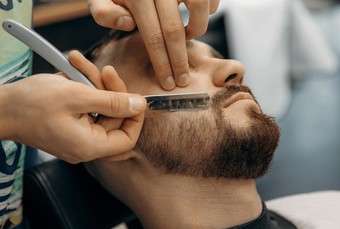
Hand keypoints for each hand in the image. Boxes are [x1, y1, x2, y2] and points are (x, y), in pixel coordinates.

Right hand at [0, 66, 145, 162]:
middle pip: (114, 119)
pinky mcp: (70, 126)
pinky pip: (86, 108)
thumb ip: (113, 101)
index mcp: (90, 146)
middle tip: (103, 70)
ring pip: (101, 110)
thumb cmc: (30, 103)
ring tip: (77, 64)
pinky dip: (83, 89)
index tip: (133, 96)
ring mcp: (77, 137)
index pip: (128, 139)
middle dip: (111, 91)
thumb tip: (140, 105)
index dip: (135, 118)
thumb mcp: (77, 95)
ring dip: (94, 84)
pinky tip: (72, 71)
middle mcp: (85, 146)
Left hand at [88, 0, 219, 89]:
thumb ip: (104, 12)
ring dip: (198, 28)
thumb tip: (128, 24)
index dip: (162, 64)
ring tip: (189, 35)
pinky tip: (196, 14)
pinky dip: (209, 9)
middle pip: (175, 29)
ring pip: (200, 6)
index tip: (169, 83)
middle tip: (183, 79)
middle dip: (180, 60)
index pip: (152, 36)